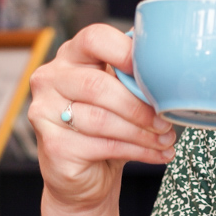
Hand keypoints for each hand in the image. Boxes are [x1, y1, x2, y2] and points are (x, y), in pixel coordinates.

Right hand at [28, 24, 175, 214]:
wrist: (84, 176)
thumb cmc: (106, 128)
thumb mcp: (120, 94)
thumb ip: (133, 74)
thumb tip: (170, 57)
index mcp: (70, 55)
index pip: (94, 38)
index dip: (127, 53)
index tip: (155, 74)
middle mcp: (50, 78)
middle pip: (98, 85)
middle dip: (139, 105)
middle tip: (166, 121)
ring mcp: (45, 112)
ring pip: (101, 119)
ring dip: (142, 132)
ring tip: (166, 140)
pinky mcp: (53, 146)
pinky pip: (103, 145)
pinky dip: (137, 151)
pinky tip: (156, 154)